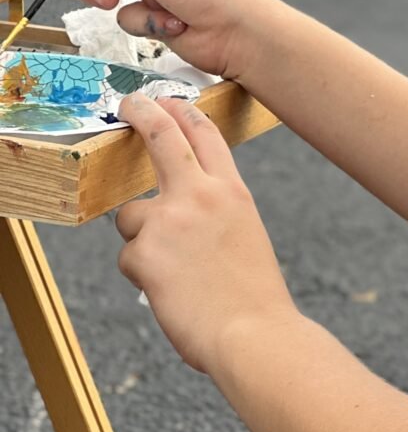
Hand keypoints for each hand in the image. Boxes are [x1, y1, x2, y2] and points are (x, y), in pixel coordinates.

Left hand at [115, 94, 298, 374]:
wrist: (252, 332)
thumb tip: (178, 206)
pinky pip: (130, 256)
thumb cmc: (253, 292)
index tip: (167, 100)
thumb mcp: (245, 230)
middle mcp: (201, 194)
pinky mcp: (145, 251)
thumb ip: (215, 208)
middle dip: (143, 113)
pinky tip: (170, 290)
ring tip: (174, 270)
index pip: (205, 134)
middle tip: (131, 104)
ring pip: (132, 215)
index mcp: (232, 190)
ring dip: (143, 238)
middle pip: (163, 137)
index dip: (183, 111)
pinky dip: (143, 274)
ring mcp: (170, 219)